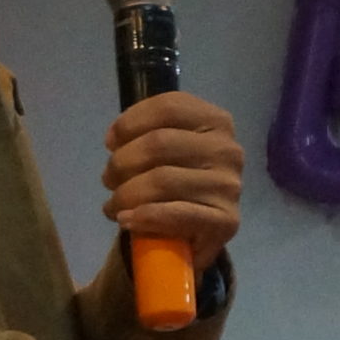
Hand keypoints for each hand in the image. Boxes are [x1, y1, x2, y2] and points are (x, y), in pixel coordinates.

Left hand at [101, 91, 243, 269]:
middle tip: (109, 181)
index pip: (168, 108)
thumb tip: (115, 141)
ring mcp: (229, 186)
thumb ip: (145, 134)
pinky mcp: (226, 222)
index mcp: (215, 121)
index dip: (130, 123)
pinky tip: (127, 220)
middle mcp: (227, 149)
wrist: (198, 231)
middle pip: (159, 143)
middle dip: (121, 163)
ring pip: (162, 180)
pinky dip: (144, 217)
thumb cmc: (178, 181)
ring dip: (126, 195)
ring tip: (114, 205)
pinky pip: (176, 214)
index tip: (110, 143)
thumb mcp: (167, 148)